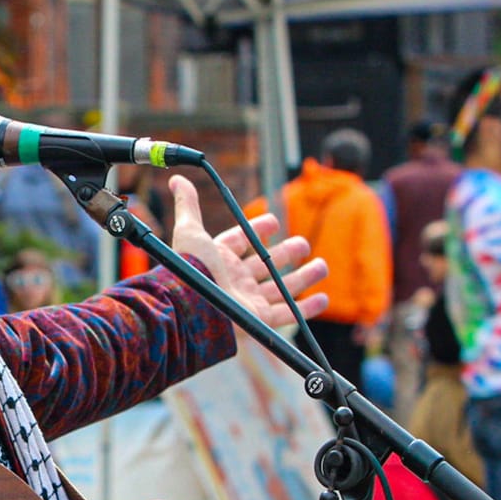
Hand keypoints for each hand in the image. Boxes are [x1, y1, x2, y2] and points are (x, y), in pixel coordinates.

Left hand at [164, 174, 328, 330]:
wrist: (195, 308)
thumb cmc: (193, 269)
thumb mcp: (190, 232)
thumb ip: (187, 206)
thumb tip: (177, 179)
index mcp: (219, 259)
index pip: (240, 242)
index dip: (256, 231)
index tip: (274, 222)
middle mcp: (234, 280)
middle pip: (266, 265)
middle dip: (287, 254)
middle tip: (303, 245)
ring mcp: (248, 301)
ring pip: (282, 288)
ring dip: (304, 278)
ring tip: (322, 266)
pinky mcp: (260, 320)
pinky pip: (288, 315)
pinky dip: (307, 308)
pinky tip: (323, 299)